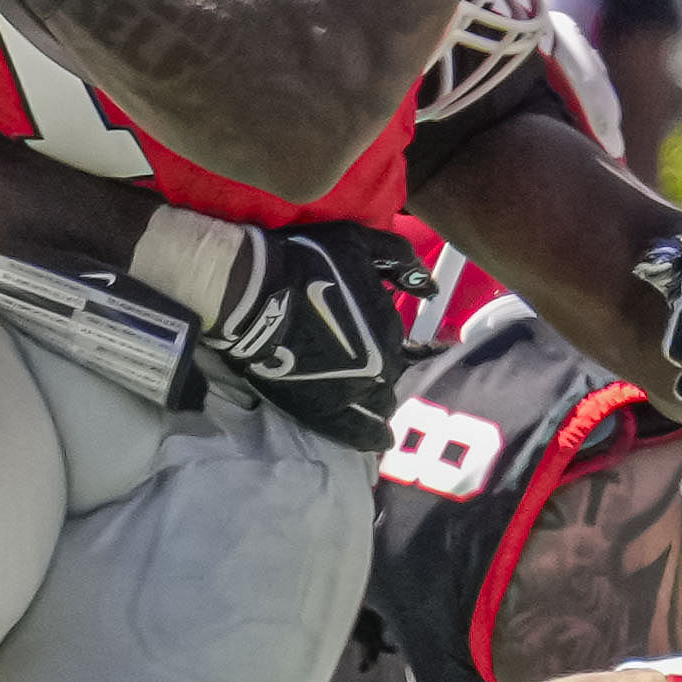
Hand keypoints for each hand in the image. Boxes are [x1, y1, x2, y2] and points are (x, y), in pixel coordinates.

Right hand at [204, 219, 429, 451]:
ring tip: (358, 396)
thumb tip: (429, 288)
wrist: (251, 295)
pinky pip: (358, 434)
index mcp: (388, 328)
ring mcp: (352, 394)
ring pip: (378, 406)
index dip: (379, 337)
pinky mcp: (324, 414)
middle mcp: (379, 366)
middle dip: (375, 368)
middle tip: (354, 361)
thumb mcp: (359, 244)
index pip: (398, 342)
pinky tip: (376, 437)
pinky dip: (370, 436)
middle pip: (388, 375)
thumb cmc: (303, 263)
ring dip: (374, 401)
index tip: (362, 332)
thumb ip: (399, 261)